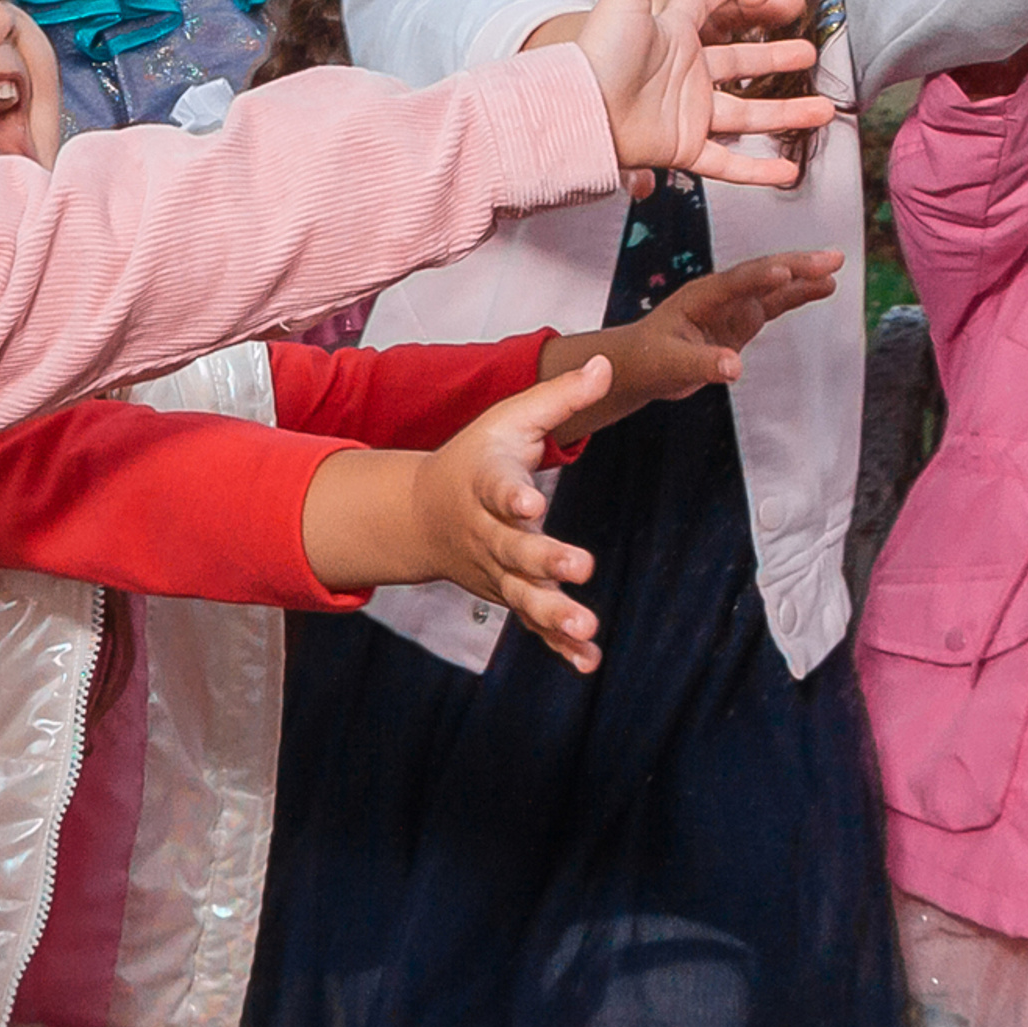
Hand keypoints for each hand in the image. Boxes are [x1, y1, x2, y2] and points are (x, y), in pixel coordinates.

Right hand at [408, 357, 616, 671]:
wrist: (422, 514)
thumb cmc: (477, 458)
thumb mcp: (511, 419)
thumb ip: (560, 397)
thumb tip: (605, 364)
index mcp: (486, 483)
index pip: (498, 488)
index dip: (513, 495)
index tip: (531, 502)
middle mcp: (488, 532)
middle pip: (514, 549)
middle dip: (544, 560)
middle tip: (579, 567)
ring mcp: (497, 570)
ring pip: (523, 596)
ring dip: (553, 614)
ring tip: (586, 628)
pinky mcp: (509, 595)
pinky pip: (533, 625)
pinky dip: (557, 646)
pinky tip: (588, 662)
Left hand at [541, 251, 845, 441]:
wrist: (640, 363)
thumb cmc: (648, 360)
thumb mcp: (670, 366)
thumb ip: (703, 365)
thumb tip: (735, 368)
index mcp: (699, 298)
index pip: (734, 284)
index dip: (760, 278)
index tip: (786, 272)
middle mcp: (720, 295)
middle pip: (762, 275)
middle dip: (796, 266)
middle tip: (830, 259)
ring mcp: (734, 305)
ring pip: (773, 286)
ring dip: (804, 276)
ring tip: (835, 267)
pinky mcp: (742, 319)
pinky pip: (776, 303)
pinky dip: (798, 295)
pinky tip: (823, 287)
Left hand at [576, 0, 837, 186]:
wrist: (578, 111)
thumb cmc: (597, 53)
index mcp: (672, 35)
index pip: (708, 6)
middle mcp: (685, 73)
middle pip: (740, 63)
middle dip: (774, 57)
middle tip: (809, 54)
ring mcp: (687, 112)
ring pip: (747, 114)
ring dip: (785, 114)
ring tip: (823, 111)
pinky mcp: (683, 147)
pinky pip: (727, 162)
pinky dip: (758, 170)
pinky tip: (789, 173)